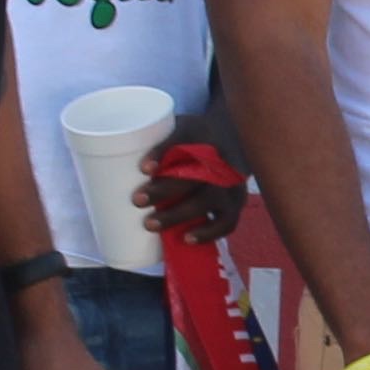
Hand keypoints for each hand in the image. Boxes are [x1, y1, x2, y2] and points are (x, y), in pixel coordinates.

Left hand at [141, 122, 249, 243]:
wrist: (231, 140)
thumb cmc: (193, 140)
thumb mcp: (177, 130)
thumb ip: (160, 146)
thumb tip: (132, 170)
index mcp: (201, 134)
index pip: (182, 139)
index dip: (163, 153)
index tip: (143, 168)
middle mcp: (220, 157)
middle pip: (194, 174)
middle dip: (164, 190)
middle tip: (137, 201)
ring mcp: (231, 182)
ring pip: (208, 199)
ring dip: (179, 214)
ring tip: (151, 224)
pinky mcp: (237, 201)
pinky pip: (227, 221)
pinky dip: (208, 232)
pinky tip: (187, 238)